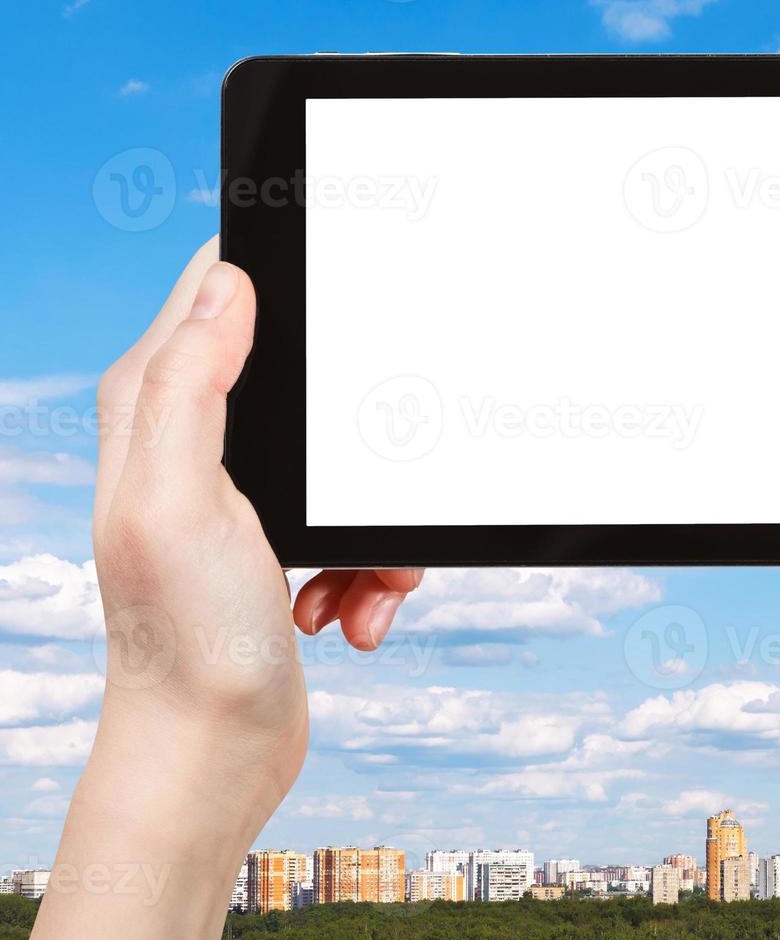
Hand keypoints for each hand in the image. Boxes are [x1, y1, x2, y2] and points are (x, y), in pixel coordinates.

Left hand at [35, 240, 422, 938]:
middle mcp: (194, 440)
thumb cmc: (184, 638)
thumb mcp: (180, 497)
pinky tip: (350, 610)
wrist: (212, 749)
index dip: (281, 280)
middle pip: (310, 381)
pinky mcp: (286, 543)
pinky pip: (359, 526)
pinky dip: (371, 569)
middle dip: (362, 440)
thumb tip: (226, 280)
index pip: (215, 290)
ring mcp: (244, 495)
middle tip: (361, 499)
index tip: (345, 300)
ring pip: (351, 461)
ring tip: (355, 584)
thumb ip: (191, 382)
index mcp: (155, 407)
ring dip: (374, 526)